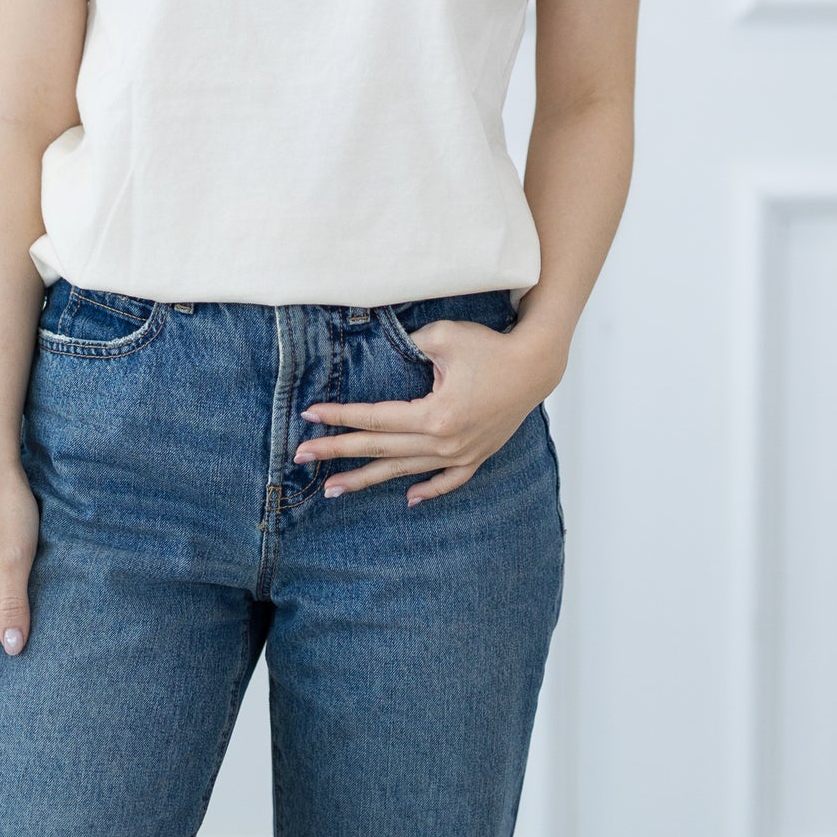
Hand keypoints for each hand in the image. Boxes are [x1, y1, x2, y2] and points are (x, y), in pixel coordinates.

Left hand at [293, 317, 562, 505]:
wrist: (535, 365)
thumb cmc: (489, 347)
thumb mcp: (443, 336)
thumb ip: (408, 344)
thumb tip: (384, 351)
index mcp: (435, 415)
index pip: (375, 418)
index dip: (340, 416)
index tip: (310, 416)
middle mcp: (445, 442)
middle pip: (380, 449)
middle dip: (337, 452)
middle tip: (300, 456)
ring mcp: (461, 454)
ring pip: (405, 471)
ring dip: (367, 480)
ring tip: (331, 490)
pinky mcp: (476, 456)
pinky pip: (448, 481)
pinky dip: (428, 491)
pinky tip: (407, 500)